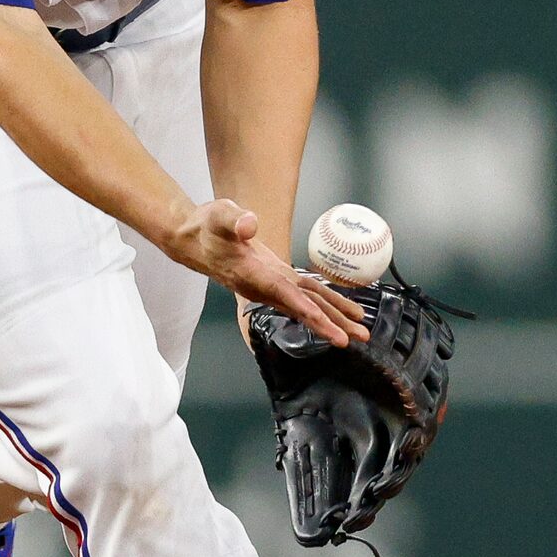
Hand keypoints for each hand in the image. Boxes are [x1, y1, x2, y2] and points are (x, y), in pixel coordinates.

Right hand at [168, 200, 365, 347]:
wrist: (196, 242)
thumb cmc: (207, 228)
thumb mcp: (218, 216)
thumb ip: (234, 220)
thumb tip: (249, 224)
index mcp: (254, 275)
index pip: (285, 295)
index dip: (307, 311)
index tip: (327, 327)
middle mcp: (265, 287)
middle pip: (302, 309)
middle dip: (329, 325)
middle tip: (355, 340)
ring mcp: (273, 286)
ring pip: (308, 305)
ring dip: (334, 319)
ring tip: (359, 333)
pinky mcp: (277, 279)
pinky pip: (306, 294)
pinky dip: (327, 303)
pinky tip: (344, 312)